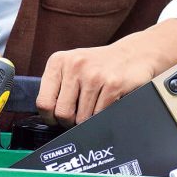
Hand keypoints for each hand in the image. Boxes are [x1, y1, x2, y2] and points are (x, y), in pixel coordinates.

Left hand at [37, 19, 176, 126]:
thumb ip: (57, 87)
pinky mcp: (113, 84)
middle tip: (80, 115)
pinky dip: (104, 116)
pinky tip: (108, 103)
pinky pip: (101, 116)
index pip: (43, 102)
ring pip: (82, 119)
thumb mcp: (72, 67)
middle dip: (71, 122)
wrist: (133, 54)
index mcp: (58, 62)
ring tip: (96, 106)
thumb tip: (46, 118)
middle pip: (62, 114)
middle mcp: (74, 66)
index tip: (57, 119)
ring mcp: (94, 75)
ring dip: (89, 120)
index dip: (50, 118)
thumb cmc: (99, 65)